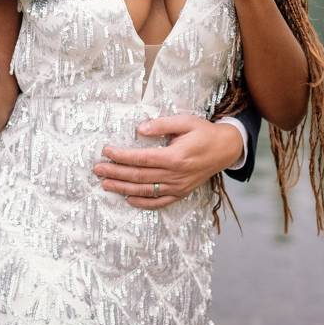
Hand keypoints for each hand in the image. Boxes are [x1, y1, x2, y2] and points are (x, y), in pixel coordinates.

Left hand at [94, 114, 244, 209]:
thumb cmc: (204, 132)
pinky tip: (128, 198)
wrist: (226, 149)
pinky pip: (159, 202)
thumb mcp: (185, 121)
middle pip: (139, 176)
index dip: (122, 156)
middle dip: (116, 172)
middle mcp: (175, 175)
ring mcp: (178, 186)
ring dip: (123, 188)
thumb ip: (162, 124)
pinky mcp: (181, 193)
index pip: (141, 158)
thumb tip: (140, 129)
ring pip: (145, 190)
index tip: (106, 151)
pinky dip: (142, 203)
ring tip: (105, 184)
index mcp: (175, 157)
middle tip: (97, 169)